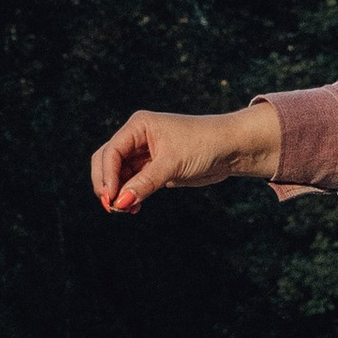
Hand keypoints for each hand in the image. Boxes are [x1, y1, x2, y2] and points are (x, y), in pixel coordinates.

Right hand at [90, 102, 282, 212]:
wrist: (230, 148)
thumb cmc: (203, 145)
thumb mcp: (172, 164)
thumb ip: (144, 183)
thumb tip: (119, 203)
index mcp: (138, 126)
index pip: (111, 152)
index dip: (107, 176)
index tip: (111, 199)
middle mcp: (138, 137)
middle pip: (107, 161)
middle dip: (107, 184)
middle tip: (113, 208)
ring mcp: (144, 153)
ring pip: (118, 174)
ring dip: (118, 193)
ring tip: (125, 211)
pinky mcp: (154, 168)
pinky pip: (132, 183)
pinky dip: (130, 195)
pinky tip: (133, 208)